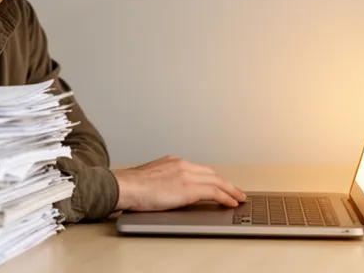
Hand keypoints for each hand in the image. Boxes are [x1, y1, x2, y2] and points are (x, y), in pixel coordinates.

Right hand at [111, 155, 245, 211]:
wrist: (124, 186)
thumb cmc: (130, 186)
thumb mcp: (149, 178)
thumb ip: (162, 181)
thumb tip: (165, 191)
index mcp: (172, 162)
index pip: (199, 169)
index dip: (212, 177)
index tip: (219, 184)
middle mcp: (181, 164)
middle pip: (211, 173)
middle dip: (225, 183)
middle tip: (235, 191)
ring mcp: (186, 174)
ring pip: (217, 181)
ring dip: (230, 190)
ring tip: (239, 197)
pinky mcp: (188, 187)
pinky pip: (214, 191)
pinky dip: (225, 196)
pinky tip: (231, 202)